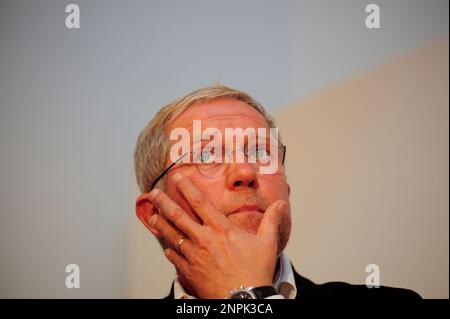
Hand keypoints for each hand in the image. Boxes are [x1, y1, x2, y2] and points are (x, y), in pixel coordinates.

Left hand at [148, 172, 288, 298]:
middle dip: (164, 203)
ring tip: (151, 215)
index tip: (177, 177)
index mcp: (221, 229)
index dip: (187, 188)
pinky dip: (169, 251)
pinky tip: (165, 247)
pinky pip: (174, 258)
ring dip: (160, 224)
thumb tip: (280, 205)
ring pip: (172, 235)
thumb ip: (271, 221)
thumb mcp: (267, 243)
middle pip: (178, 216)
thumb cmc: (254, 272)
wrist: (243, 299)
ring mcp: (194, 256)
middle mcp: (204, 239)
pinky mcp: (189, 271)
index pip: (200, 203)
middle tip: (154, 194)